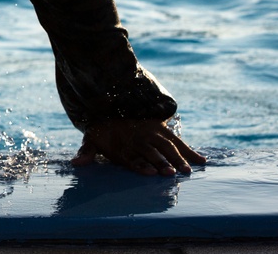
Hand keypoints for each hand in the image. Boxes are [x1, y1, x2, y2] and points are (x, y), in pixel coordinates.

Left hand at [71, 119, 205, 175]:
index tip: (150, 172)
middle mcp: (138, 139)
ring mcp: (152, 133)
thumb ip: (85, 152)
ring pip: (166, 147)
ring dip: (177, 158)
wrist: (110, 102)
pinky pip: (177, 140)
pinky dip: (189, 150)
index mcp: (121, 145)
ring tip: (187, 170)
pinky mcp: (162, 129)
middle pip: (151, 153)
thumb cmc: (102, 129)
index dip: (140, 165)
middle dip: (160, 163)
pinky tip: (202, 162)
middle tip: (170, 174)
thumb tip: (75, 164)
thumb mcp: (91, 139)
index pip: (132, 157)